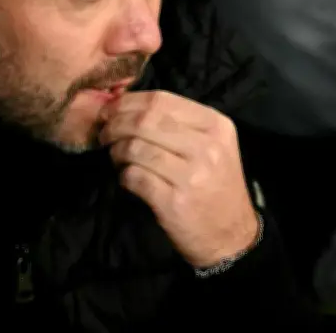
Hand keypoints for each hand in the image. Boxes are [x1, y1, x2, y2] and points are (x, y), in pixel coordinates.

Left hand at [99, 91, 258, 267]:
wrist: (232, 235)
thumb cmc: (216, 184)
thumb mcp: (213, 145)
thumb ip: (179, 123)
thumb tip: (128, 106)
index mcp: (215, 125)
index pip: (162, 100)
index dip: (128, 102)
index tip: (110, 109)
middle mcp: (206, 146)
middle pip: (145, 121)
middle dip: (115, 123)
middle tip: (104, 132)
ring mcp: (191, 175)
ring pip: (135, 148)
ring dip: (116, 151)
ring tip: (116, 157)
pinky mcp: (173, 202)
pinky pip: (133, 176)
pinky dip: (123, 175)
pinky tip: (127, 177)